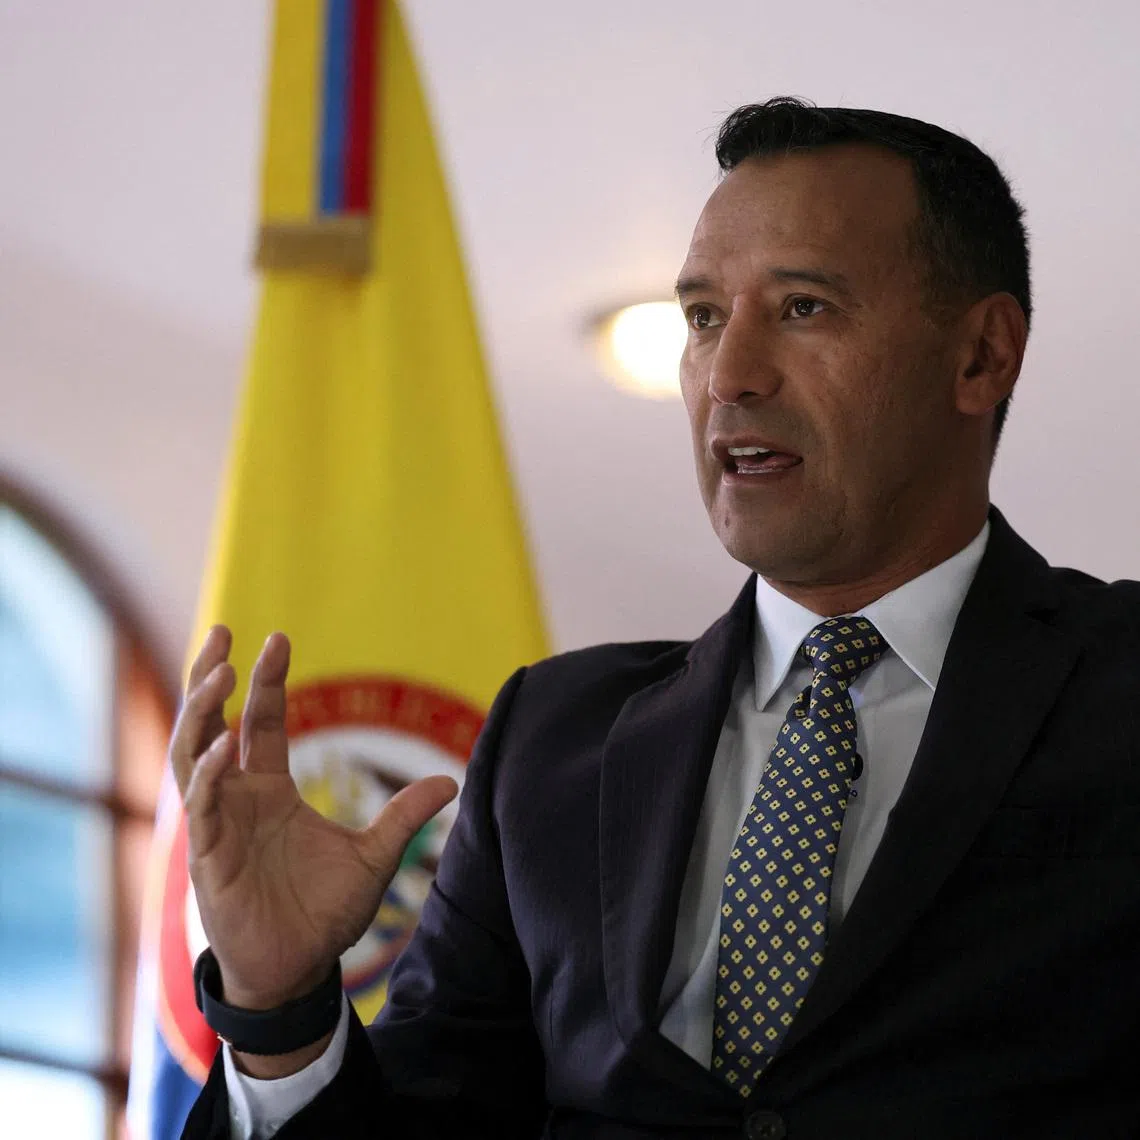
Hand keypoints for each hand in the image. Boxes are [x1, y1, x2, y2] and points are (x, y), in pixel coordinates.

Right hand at [171, 626, 458, 1017]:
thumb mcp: (375, 856)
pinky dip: (210, 774)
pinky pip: (202, 805)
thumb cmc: (325, 913)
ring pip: (193, 753)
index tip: (278, 638)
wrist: (298, 970)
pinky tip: (224, 744)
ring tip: (219, 672)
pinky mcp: (208, 856)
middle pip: (213, 722)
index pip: (263, 720)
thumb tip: (452, 780)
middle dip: (211, 676)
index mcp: (270, 789)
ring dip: (202, 712)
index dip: (267, 680)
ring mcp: (218, 823)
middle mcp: (238, 797)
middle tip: (221, 630)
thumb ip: (405, 816)